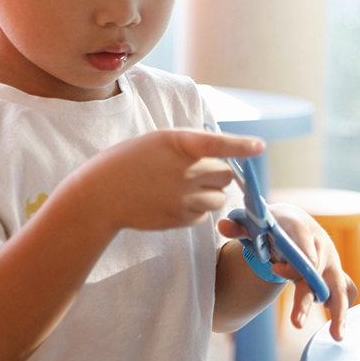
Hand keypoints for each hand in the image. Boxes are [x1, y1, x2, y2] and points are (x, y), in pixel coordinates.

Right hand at [71, 128, 264, 232]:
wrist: (100, 197)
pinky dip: (198, 209)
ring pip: (219, 197)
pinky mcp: (179, 219)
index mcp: (175, 144)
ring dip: (211, 192)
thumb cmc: (126, 162)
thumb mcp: (155, 141)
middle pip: (225, 174)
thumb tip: (218, 151)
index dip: (240, 145)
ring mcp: (182, 198)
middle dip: (219, 172)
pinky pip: (204, 215)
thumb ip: (187, 144)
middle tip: (201, 170)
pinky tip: (176, 202)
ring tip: (186, 187)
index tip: (259, 146)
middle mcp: (182, 171)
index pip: (216, 144)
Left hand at [219, 203, 356, 340]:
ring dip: (339, 311)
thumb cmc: (272, 223)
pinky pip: (345, 291)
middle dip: (307, 297)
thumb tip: (222, 227)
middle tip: (296, 323)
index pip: (301, 246)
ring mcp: (329, 262)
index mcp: (300, 229)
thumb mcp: (254, 221)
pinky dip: (343, 308)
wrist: (291, 222)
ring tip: (336, 336)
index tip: (276, 270)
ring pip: (339, 286)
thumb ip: (238, 226)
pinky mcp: (333, 275)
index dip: (292, 260)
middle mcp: (320, 246)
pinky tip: (337, 329)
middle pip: (317, 272)